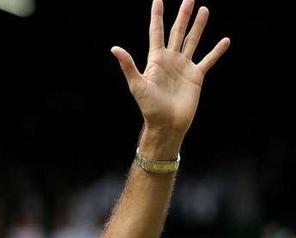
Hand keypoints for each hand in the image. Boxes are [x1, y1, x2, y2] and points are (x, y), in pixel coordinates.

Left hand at [111, 0, 228, 142]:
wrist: (166, 124)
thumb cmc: (149, 107)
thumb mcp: (137, 85)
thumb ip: (128, 66)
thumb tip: (114, 48)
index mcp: (156, 59)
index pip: (156, 32)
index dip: (157, 15)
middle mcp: (170, 60)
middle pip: (177, 31)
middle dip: (182, 15)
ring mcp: (184, 67)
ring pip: (193, 41)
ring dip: (198, 26)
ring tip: (204, 10)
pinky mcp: (196, 76)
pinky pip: (208, 60)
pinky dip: (216, 51)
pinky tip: (224, 41)